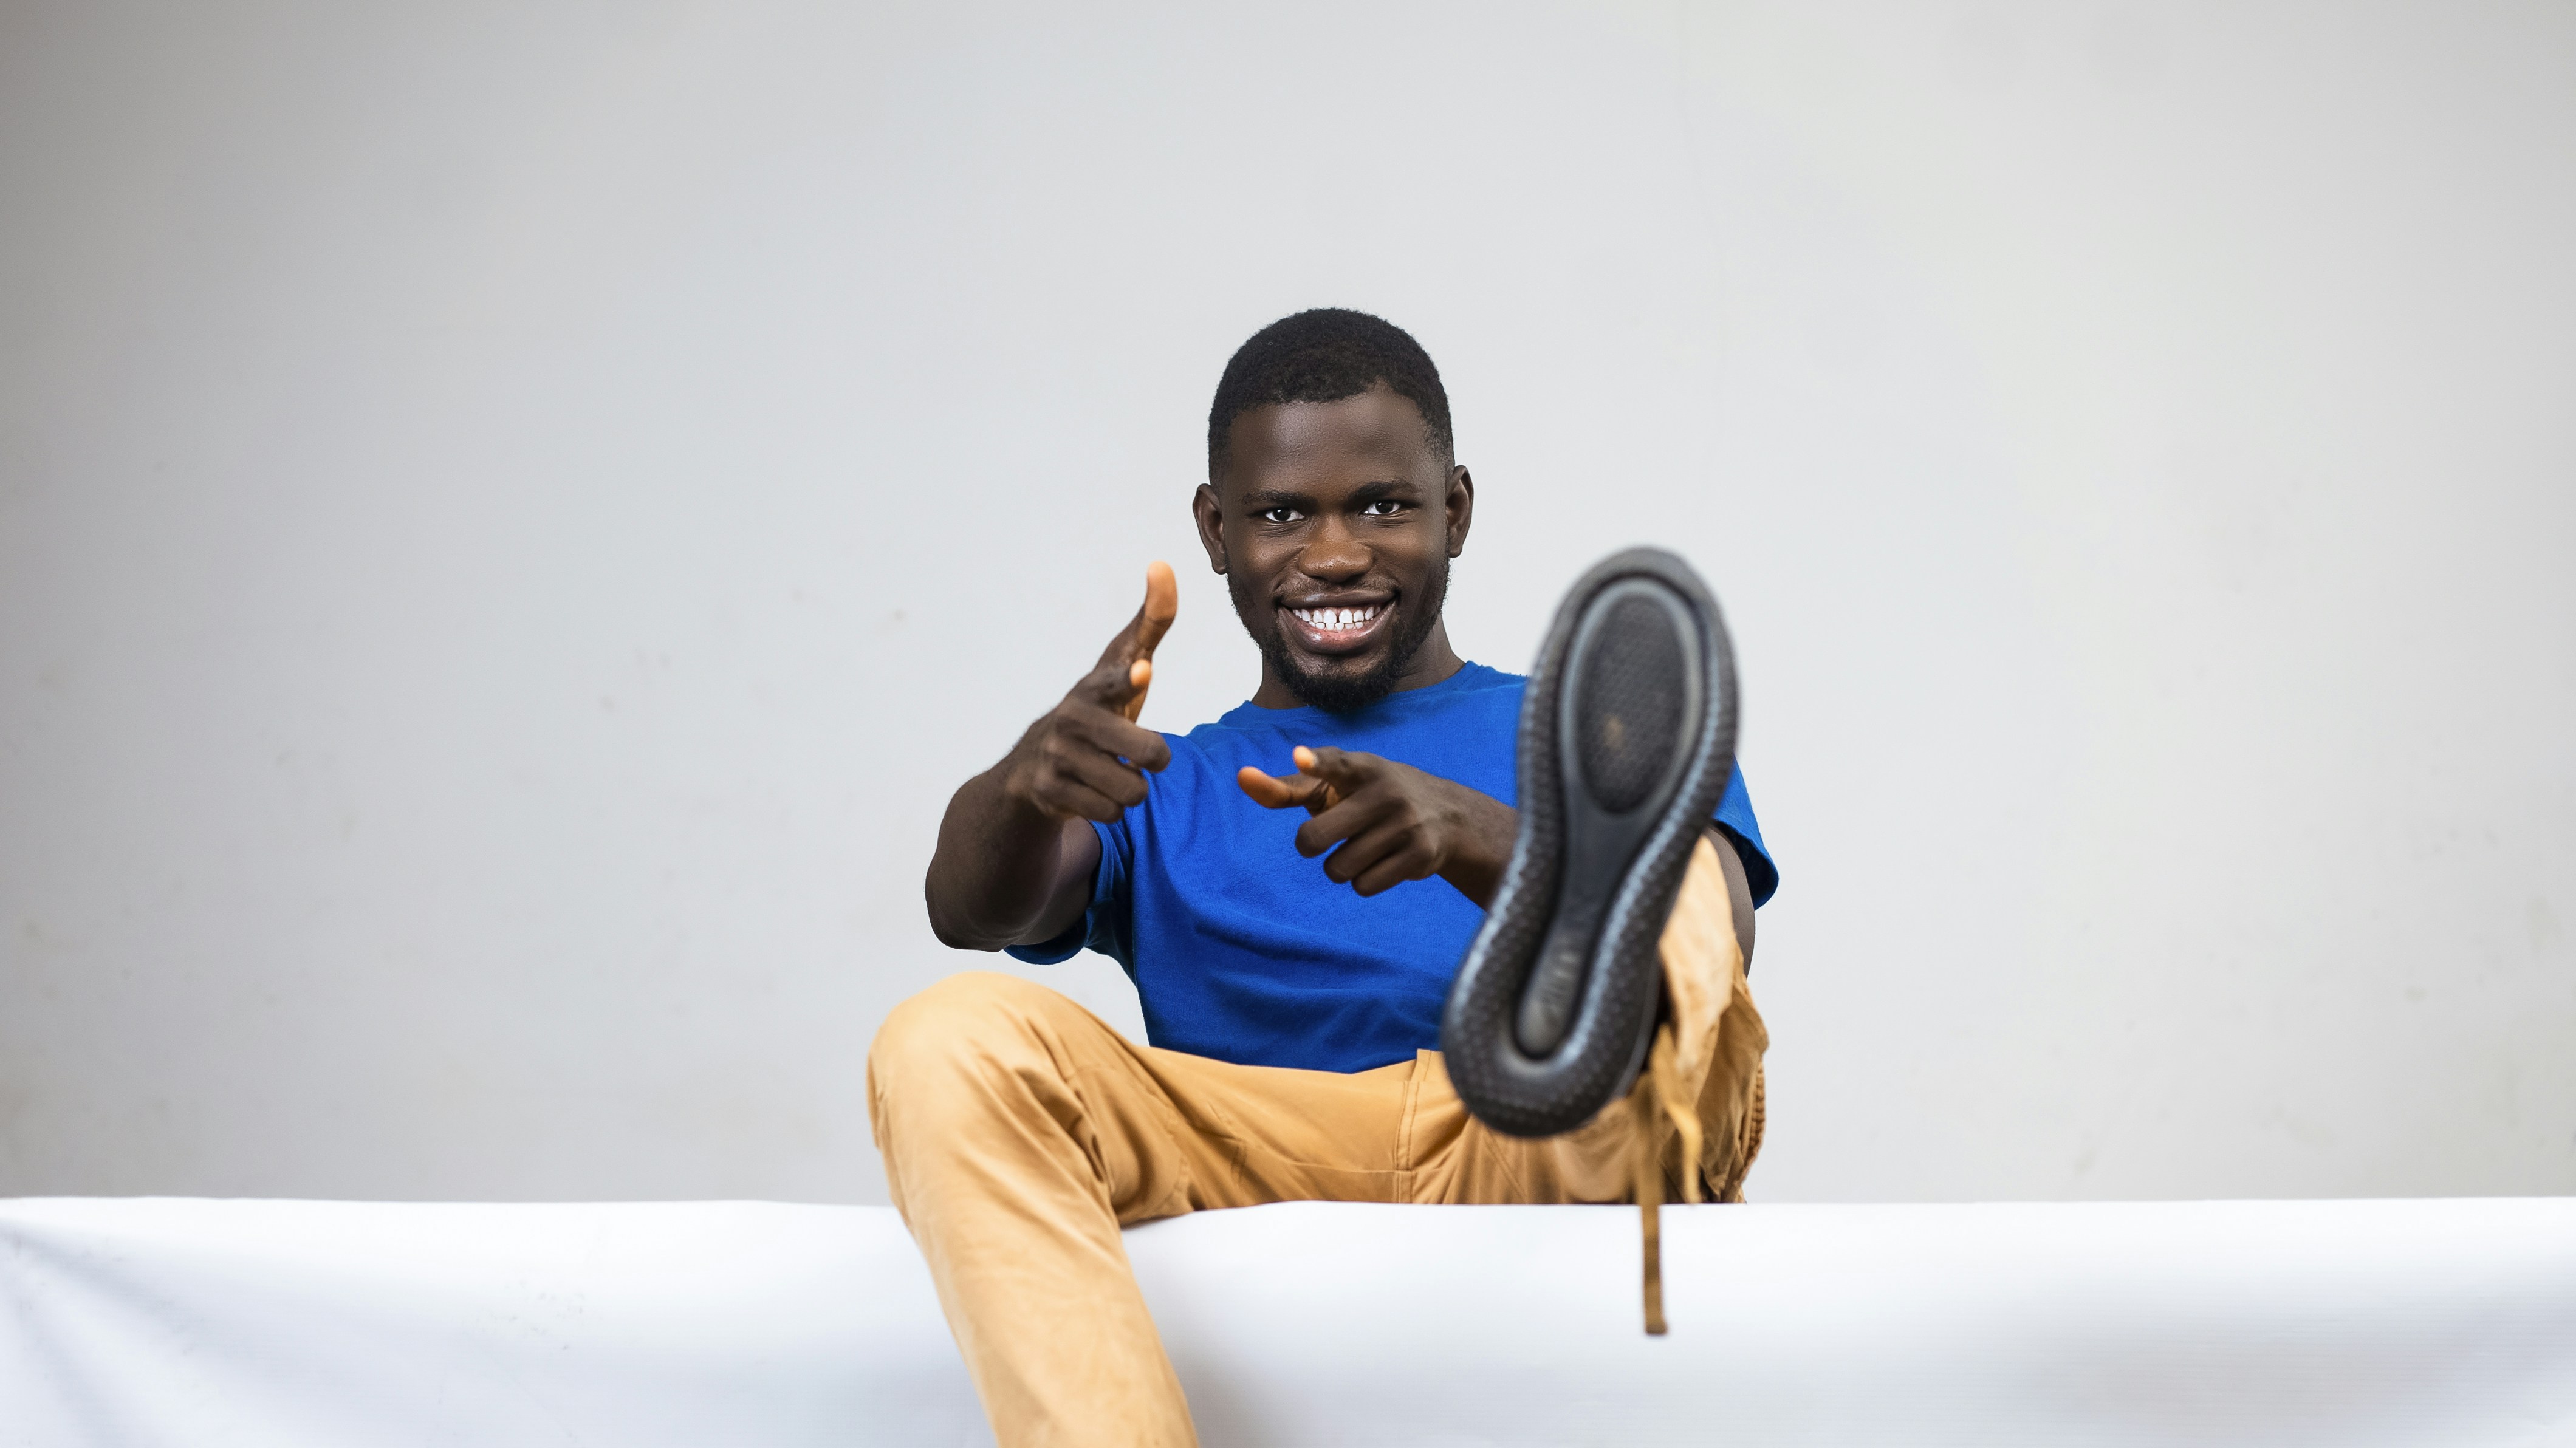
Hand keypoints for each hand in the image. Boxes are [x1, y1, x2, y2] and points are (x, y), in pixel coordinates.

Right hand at [999, 562, 1178, 822]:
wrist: (1030, 767)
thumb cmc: (1097, 707)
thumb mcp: (1121, 666)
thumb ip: (1150, 622)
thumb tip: (1162, 564)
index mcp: (1093, 687)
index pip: (1114, 679)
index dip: (1129, 678)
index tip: (1142, 671)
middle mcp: (1071, 719)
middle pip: (1149, 754)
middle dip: (1153, 758)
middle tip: (1134, 750)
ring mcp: (1056, 758)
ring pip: (1133, 790)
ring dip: (1130, 787)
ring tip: (1108, 770)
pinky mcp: (1048, 793)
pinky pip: (1112, 814)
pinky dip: (1109, 807)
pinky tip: (1090, 791)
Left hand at [1237, 746, 1517, 904]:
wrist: (1446, 815)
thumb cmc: (1367, 798)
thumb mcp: (1335, 786)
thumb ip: (1288, 787)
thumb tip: (1241, 778)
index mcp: (1362, 767)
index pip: (1336, 763)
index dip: (1316, 762)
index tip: (1300, 757)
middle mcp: (1385, 792)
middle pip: (1315, 838)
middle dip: (1310, 845)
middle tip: (1325, 836)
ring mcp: (1406, 824)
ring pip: (1338, 869)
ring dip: (1340, 867)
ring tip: (1363, 847)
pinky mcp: (1420, 855)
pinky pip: (1364, 886)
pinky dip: (1363, 881)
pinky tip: (1382, 862)